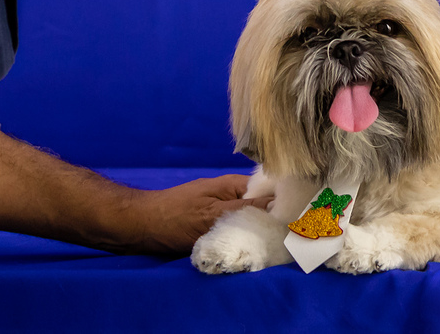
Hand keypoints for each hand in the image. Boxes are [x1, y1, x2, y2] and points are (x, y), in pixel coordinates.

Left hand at [121, 174, 273, 254]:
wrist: (140, 228)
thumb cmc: (174, 217)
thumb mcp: (213, 214)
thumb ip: (246, 210)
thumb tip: (279, 206)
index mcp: (234, 186)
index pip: (270, 191)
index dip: (285, 204)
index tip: (299, 221)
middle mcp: (231, 197)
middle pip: (262, 210)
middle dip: (272, 224)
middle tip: (285, 241)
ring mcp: (222, 213)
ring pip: (250, 224)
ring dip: (255, 236)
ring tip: (269, 248)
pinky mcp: (213, 228)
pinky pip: (235, 234)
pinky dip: (240, 243)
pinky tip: (247, 253)